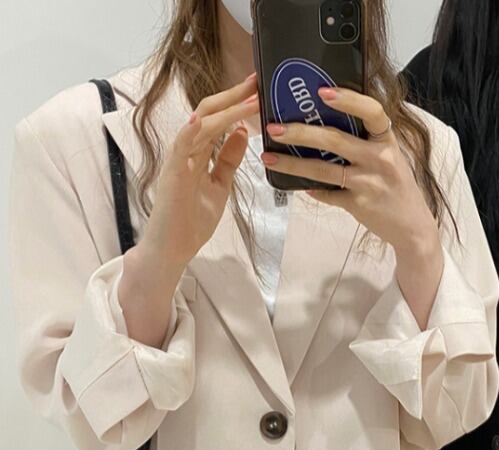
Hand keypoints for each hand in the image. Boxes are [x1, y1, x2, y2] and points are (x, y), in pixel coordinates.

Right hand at [133, 72, 260, 275]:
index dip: (237, 103)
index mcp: (198, 152)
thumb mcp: (219, 185)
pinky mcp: (172, 175)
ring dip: (225, 111)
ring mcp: (178, 161)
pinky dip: (190, 132)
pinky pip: (180, 148)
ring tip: (247, 99)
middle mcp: (187, 150)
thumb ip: (227, 160)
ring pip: (200, 126)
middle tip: (256, 81)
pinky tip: (202, 120)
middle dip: (233, 97)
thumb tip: (242, 133)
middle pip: (209, 113)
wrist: (173, 249)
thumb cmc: (192, 220)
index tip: (258, 89)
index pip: (218, 119)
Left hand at [261, 87, 440, 260]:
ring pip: (323, 169)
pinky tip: (298, 186)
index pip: (371, 111)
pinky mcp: (359, 204)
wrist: (413, 227)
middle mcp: (380, 158)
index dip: (348, 99)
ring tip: (269, 157)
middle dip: (300, 132)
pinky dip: (312, 190)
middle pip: (335, 139)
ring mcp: (369, 182)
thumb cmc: (397, 187)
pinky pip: (328, 194)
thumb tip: (326, 124)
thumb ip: (366, 141)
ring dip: (292, 163)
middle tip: (274, 127)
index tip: (323, 92)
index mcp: (387, 140)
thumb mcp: (389, 157)